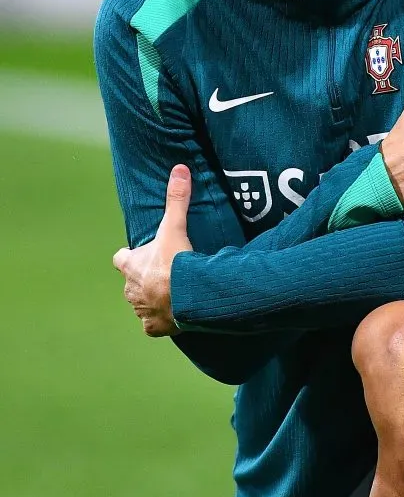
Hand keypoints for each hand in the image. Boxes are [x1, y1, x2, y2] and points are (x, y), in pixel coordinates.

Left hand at [113, 164, 193, 336]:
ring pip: (141, 304)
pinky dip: (160, 321)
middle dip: (145, 278)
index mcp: (130, 266)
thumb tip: (179, 168)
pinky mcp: (152, 328)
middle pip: (132, 282)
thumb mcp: (174, 227)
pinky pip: (152, 325)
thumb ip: (176, 198)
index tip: (144, 253)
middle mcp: (130, 289)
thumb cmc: (176, 262)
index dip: (131, 256)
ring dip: (153, 299)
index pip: (121, 258)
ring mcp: (140, 310)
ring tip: (173, 293)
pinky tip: (174, 315)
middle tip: (166, 273)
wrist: (189, 298)